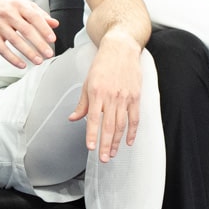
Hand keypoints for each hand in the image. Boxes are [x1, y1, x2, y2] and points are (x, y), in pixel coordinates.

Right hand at [0, 0, 57, 68]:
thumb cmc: (7, 9)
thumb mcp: (23, 6)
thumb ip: (40, 15)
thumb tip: (55, 24)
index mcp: (19, 5)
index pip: (34, 17)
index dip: (44, 28)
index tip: (52, 39)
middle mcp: (8, 14)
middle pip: (26, 30)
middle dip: (39, 44)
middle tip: (48, 54)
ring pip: (15, 41)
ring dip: (28, 53)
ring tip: (38, 61)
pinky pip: (2, 50)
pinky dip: (13, 59)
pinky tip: (21, 64)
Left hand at [69, 30, 142, 161]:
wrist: (121, 49)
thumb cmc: (102, 64)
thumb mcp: (87, 81)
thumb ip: (82, 103)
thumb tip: (73, 118)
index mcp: (96, 93)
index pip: (93, 119)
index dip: (92, 135)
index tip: (91, 148)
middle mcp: (111, 96)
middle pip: (109, 126)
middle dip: (106, 144)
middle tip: (104, 159)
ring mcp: (125, 97)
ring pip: (122, 125)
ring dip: (118, 142)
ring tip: (113, 154)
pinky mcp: (135, 97)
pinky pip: (135, 118)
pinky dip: (132, 131)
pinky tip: (129, 142)